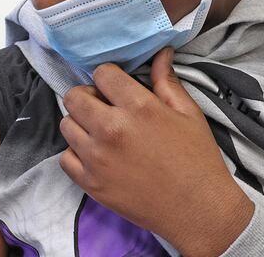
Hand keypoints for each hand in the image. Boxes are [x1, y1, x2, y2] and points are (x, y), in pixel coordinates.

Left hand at [59, 47, 253, 256]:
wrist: (199, 211)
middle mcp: (111, 129)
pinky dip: (76, 154)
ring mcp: (97, 158)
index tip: (116, 88)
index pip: (102, 74)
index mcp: (138, 107)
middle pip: (74, 97)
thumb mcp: (189, 114)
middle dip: (88, 96)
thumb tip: (161, 52)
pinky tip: (95, 156)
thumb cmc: (197, 160)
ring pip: (66, 125)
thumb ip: (167, 82)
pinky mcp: (90, 182)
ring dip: (80, 124)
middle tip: (104, 107)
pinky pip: (65, 158)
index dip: (109, 77)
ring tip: (100, 132)